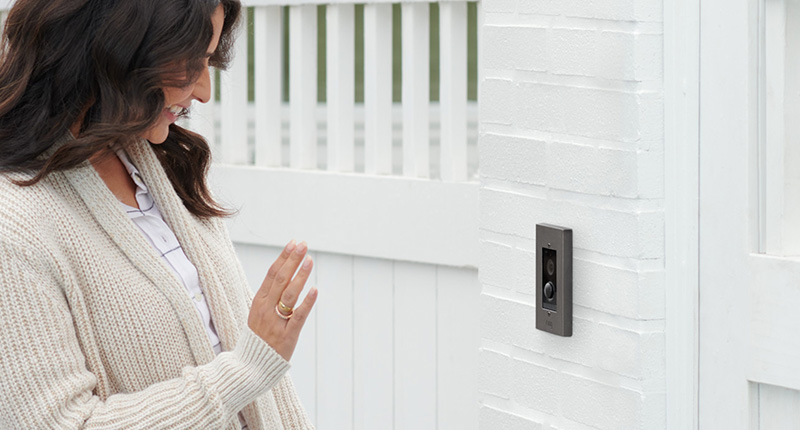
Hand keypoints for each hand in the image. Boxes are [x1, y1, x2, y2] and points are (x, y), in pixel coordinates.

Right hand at [247, 240, 317, 360]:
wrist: (251, 367)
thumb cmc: (259, 337)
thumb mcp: (259, 313)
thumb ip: (271, 295)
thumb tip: (287, 273)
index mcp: (258, 302)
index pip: (271, 274)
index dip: (283, 258)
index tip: (293, 243)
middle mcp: (266, 309)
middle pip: (279, 280)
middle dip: (292, 260)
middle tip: (303, 244)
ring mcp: (276, 322)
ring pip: (289, 294)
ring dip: (300, 276)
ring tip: (309, 260)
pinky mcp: (287, 335)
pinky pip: (298, 316)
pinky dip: (307, 303)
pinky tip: (315, 290)